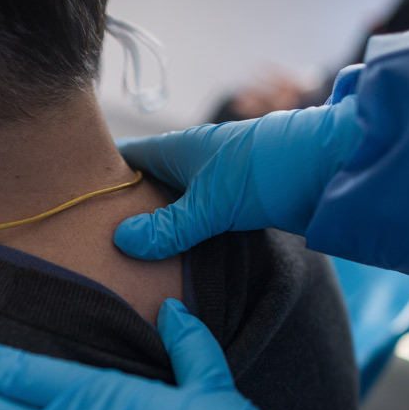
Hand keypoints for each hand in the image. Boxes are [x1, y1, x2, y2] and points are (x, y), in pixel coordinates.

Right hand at [114, 95, 361, 258]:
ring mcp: (214, 186)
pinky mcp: (234, 208)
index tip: (76, 205)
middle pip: (147, 186)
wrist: (331, 169)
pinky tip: (171, 262)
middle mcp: (192, 164)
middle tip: (97, 245)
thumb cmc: (267, 169)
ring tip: (128, 261)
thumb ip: (168, 225)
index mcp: (178, 148)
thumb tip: (122, 242)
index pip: (127, 158)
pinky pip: (197, 223)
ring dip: (158, 230)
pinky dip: (184, 239)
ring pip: (173, 208)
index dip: (102, 177)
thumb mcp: (211, 201)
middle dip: (126, 212)